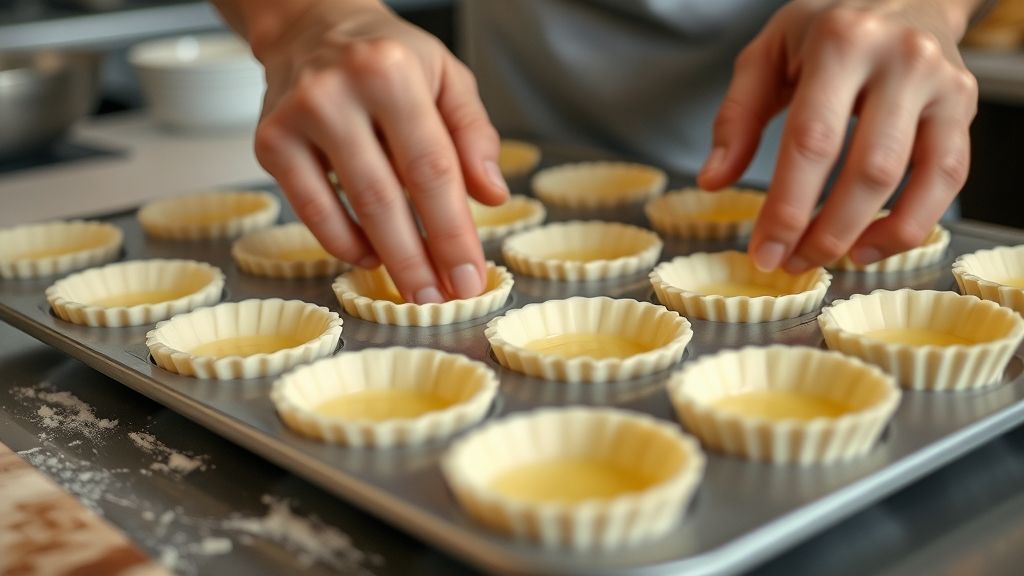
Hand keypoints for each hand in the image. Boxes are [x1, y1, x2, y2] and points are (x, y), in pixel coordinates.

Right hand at [250, 1, 507, 302]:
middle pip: (389, 197)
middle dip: (421, 258)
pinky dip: (344, 242)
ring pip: (351, 208)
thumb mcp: (447, 76)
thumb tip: (492, 196)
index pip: (432, 168)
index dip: (453, 231)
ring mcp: (297, 119)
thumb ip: (474, 134)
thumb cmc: (387, 56)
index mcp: (390, 72)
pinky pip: (311, 210)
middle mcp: (337, 92)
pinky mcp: (269, 142)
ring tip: (415, 288)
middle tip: (443, 298)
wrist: (312, 25)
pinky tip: (371, 255)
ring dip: (388, 258)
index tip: (471, 275)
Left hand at [699, 0, 980, 271]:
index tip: (764, 251)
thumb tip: (713, 180)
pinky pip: (950, 177)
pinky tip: (872, 244)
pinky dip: (913, 222)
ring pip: (917, 177)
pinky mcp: (965, 104)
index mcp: (840, 43)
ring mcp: (941, 82)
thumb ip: (737, 115)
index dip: (788, 207)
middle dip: (827, 231)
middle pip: (869, 168)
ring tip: (828, 259)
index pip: (812, 141)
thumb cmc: (826, 26)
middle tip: (791, 263)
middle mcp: (899, 59)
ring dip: (870, 234)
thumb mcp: (768, 53)